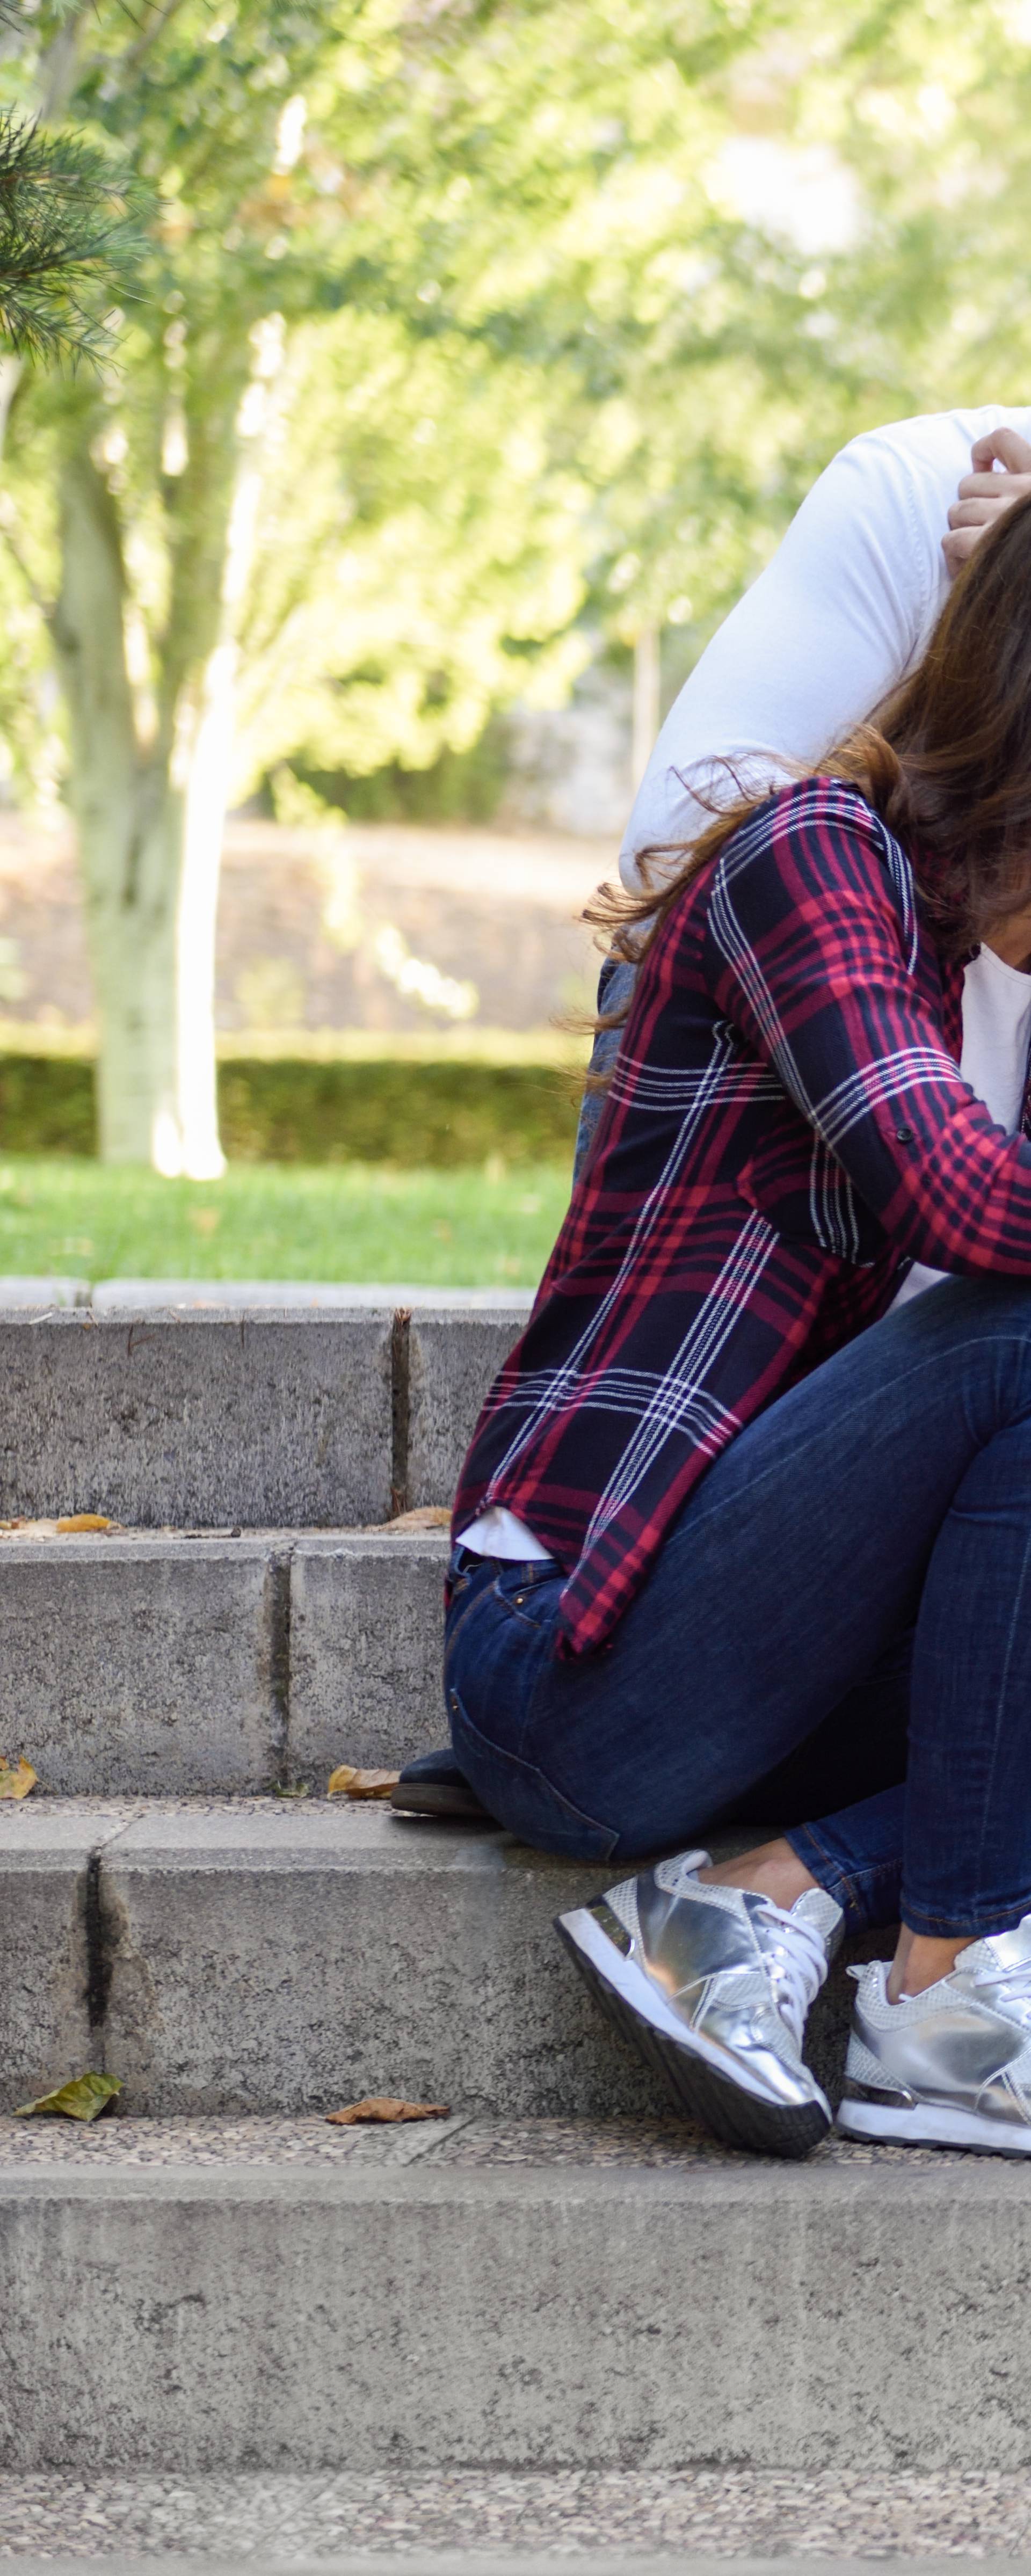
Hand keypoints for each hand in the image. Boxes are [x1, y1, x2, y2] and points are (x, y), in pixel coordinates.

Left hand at [942, 426, 1030, 576]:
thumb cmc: (1029, 556)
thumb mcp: (1030, 507)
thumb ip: (1021, 491)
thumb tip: (992, 479)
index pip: (1001, 439)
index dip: (983, 453)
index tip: (984, 471)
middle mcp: (1023, 489)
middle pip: (968, 484)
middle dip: (969, 506)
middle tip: (981, 532)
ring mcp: (1006, 515)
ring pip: (956, 512)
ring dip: (960, 532)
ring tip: (974, 555)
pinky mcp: (989, 544)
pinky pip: (951, 541)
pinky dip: (954, 558)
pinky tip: (969, 571)